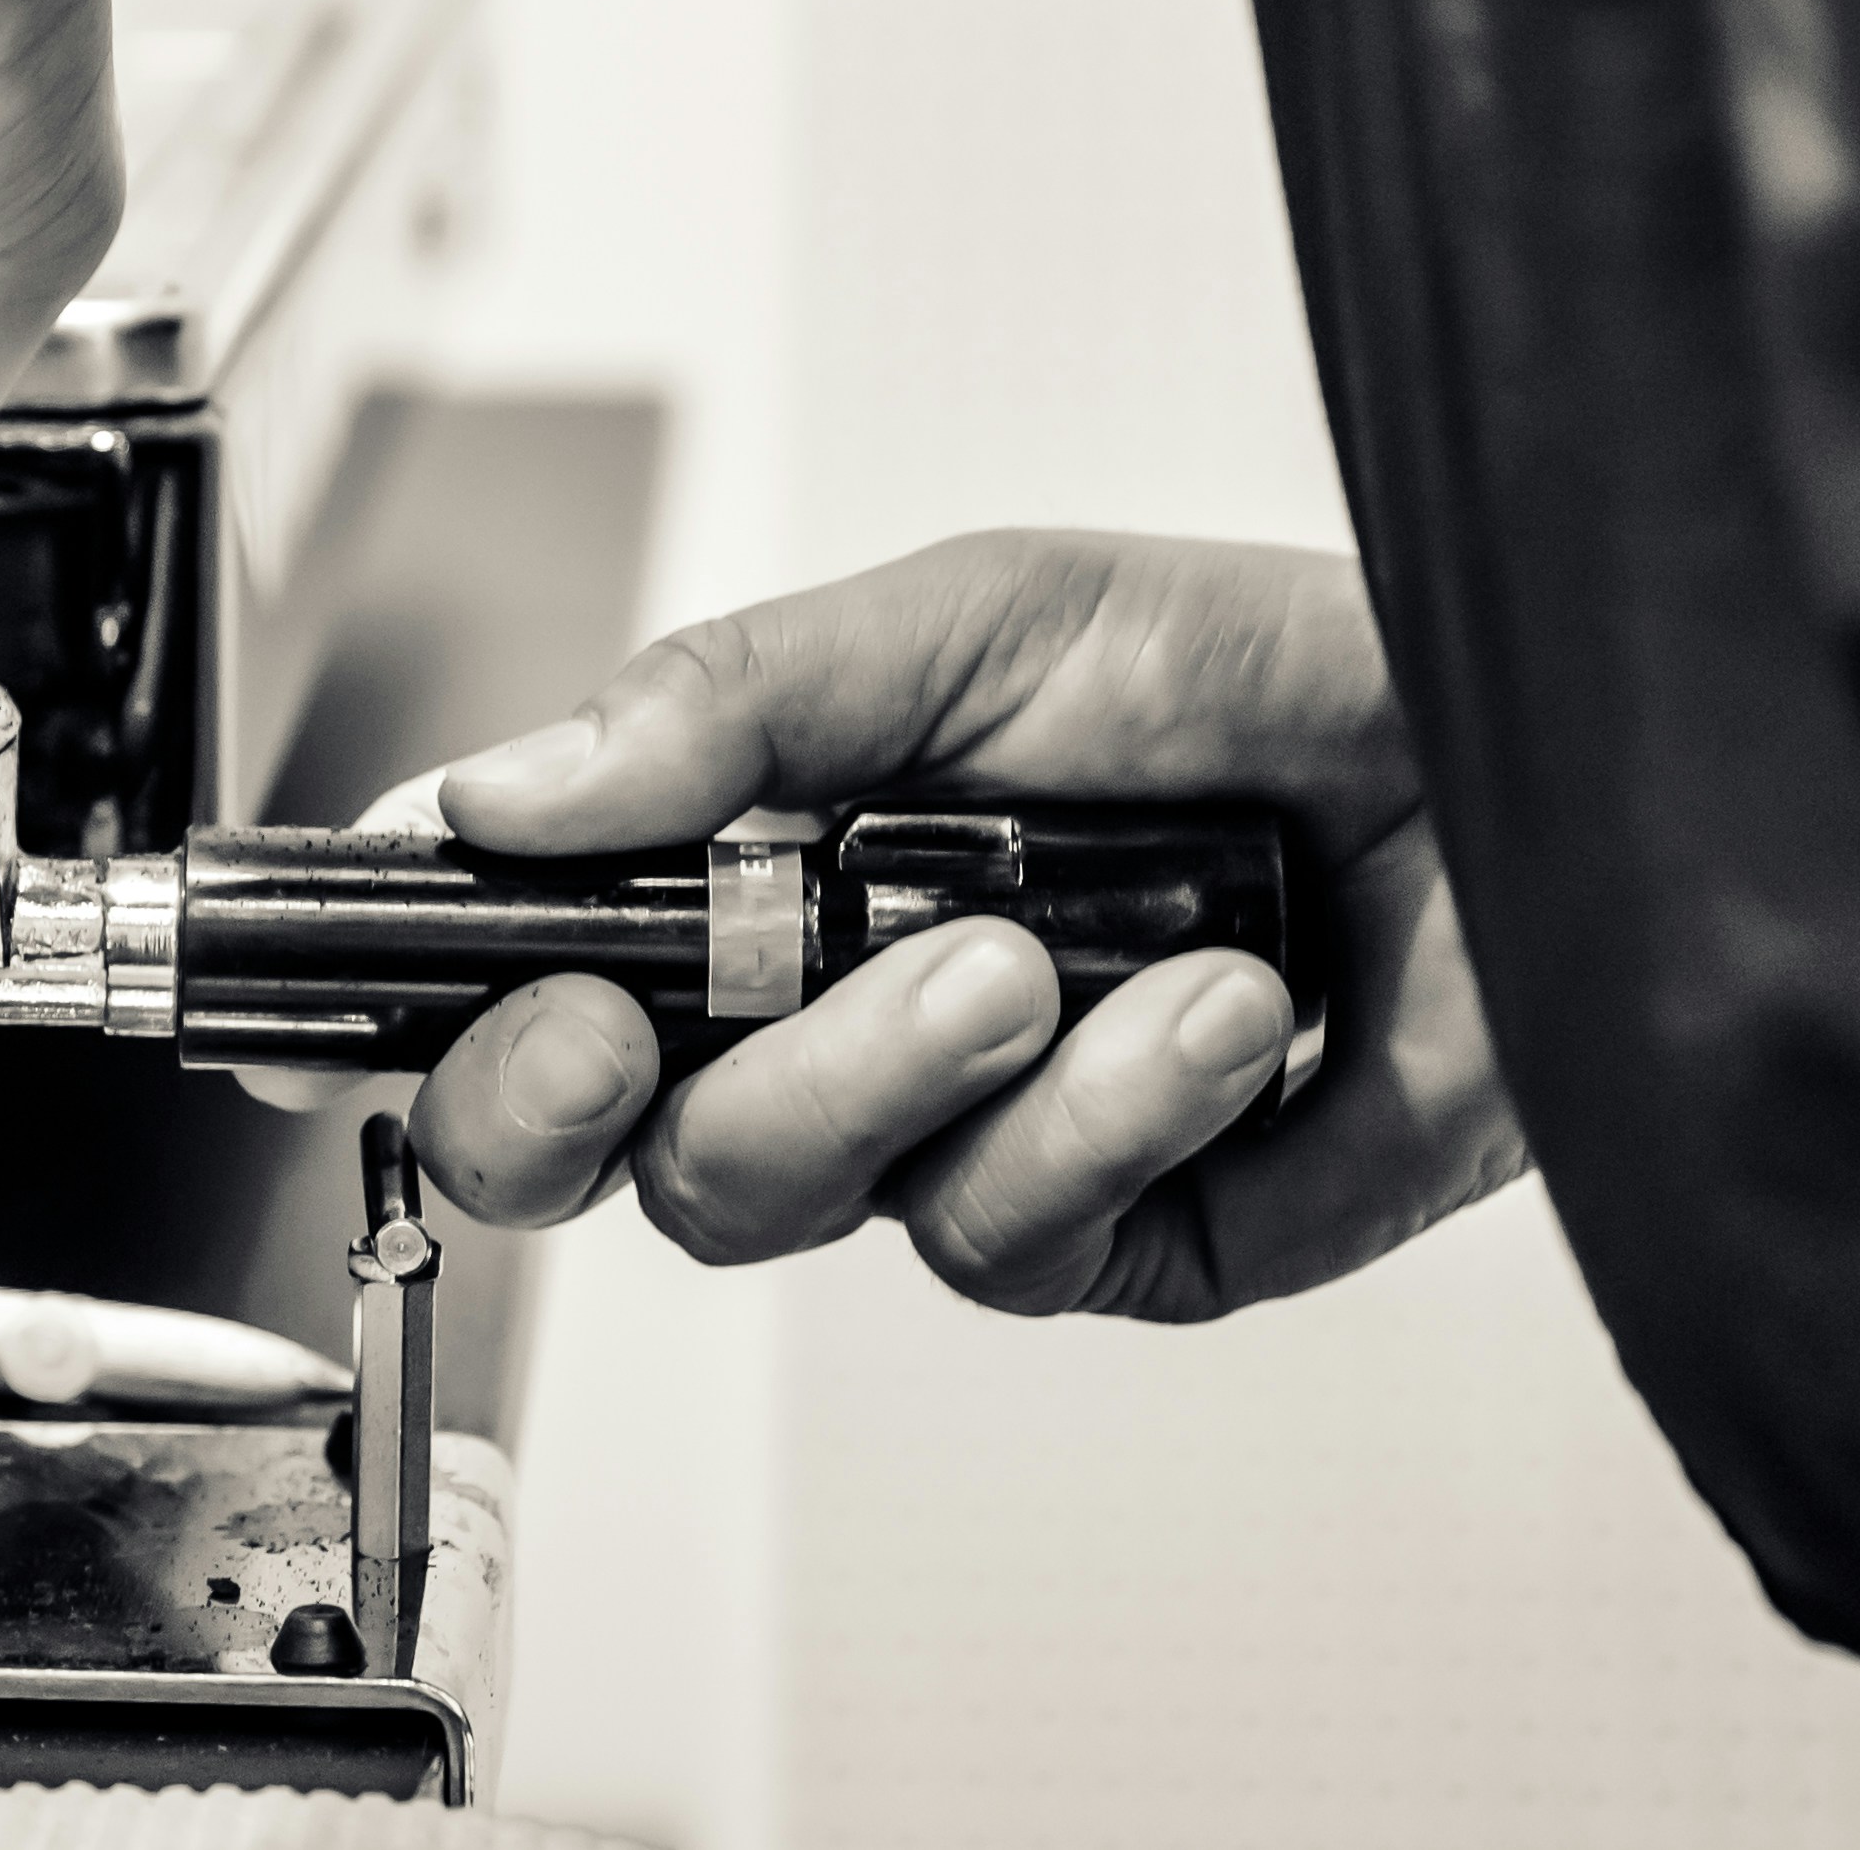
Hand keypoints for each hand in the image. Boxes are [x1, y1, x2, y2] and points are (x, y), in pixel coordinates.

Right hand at [399, 532, 1524, 1318]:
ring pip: (768, 1199)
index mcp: (738, 863)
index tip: (348, 1019)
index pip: (496, 969)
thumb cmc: (1250, 664)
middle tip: (623, 1015)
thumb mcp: (972, 620)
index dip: (400, 1018)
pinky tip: (1211, 1005)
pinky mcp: (1098, 1236)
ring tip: (1030, 953)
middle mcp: (808, 1018)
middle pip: (578, 1145)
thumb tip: (503, 791)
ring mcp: (940, 1141)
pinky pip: (1001, 1239)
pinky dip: (1100, 1112)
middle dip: (565, 1090)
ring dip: (882, 1073)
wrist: (1511, 765)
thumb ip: (732, 703)